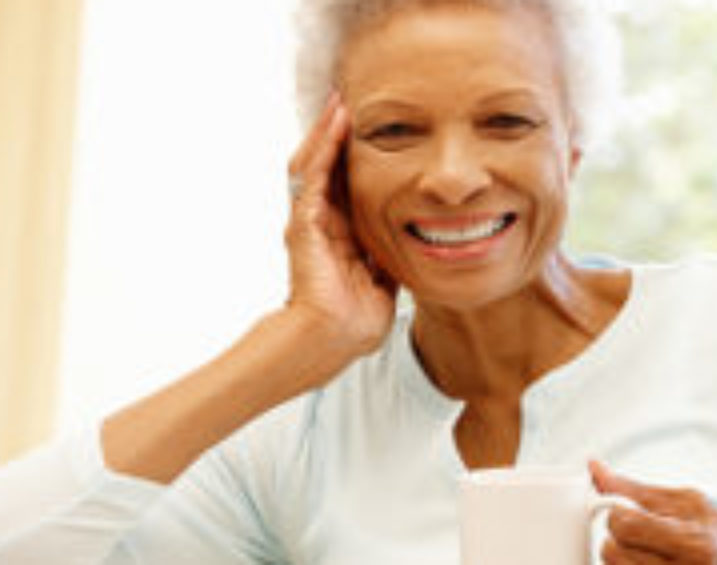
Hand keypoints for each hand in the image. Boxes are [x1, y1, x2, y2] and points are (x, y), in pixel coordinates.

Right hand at [284, 91, 397, 368]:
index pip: (348, 188)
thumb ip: (389, 260)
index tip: (375, 135)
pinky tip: (336, 126)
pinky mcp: (304, 224)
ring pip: (316, 165)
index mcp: (341, 237)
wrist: (332, 340)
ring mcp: (309, 222)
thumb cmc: (354, 323)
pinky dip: (325, 150)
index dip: (357, 162)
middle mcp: (322, 224)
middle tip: (351, 104)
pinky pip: (314, 178)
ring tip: (341, 103)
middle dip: (338, 137)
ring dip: (328, 133)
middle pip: (329, 169)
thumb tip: (413, 248)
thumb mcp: (382, 283)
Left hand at [590, 461, 716, 564]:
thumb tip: (595, 468)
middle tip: (635, 533)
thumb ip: (636, 489)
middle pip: (613, 551)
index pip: (626, 525)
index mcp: (691, 540)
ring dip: (619, 557)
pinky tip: (646, 562)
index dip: (616, 514)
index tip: (623, 511)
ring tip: (643, 550)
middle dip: (616, 537)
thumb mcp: (688, 502)